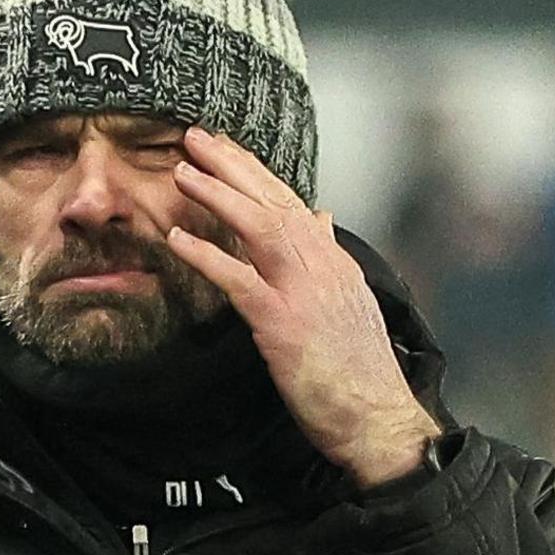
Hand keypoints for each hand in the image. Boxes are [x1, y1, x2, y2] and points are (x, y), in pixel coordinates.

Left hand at [164, 128, 441, 487]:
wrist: (378, 418)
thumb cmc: (358, 369)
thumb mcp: (348, 301)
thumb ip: (329, 256)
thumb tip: (321, 216)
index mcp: (333, 260)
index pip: (290, 202)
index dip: (254, 172)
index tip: (224, 148)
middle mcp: (321, 264)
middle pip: (272, 201)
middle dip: (232, 164)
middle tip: (194, 136)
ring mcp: (303, 290)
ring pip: (258, 227)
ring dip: (218, 195)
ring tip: (182, 171)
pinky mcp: (283, 322)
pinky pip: (237, 279)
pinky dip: (206, 256)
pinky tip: (176, 239)